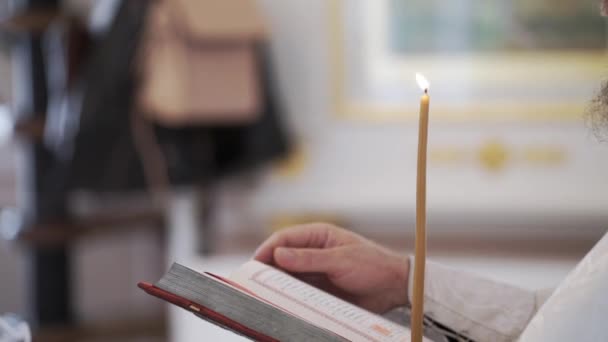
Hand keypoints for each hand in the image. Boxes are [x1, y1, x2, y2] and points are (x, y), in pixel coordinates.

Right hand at [253, 223, 409, 312]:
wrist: (395, 287)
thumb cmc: (373, 265)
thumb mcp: (340, 260)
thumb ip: (308, 259)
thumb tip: (278, 255)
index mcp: (318, 235)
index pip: (284, 239)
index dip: (267, 250)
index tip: (254, 264)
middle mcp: (313, 251)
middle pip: (282, 258)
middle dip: (267, 269)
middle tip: (253, 284)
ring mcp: (316, 271)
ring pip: (288, 277)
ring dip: (278, 285)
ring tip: (264, 296)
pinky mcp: (320, 289)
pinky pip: (299, 292)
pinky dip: (290, 297)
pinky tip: (283, 304)